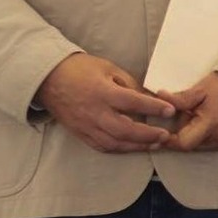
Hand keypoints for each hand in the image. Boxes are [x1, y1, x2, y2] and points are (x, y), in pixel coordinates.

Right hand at [35, 52, 175, 152]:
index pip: (132, 102)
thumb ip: (129, 84)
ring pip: (114, 142)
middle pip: (125, 129)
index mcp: (102, 92)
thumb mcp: (108, 68)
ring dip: (137, 146)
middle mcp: (94, 112)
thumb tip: (150, 98)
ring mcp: (86, 125)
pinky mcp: (80, 133)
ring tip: (155, 144)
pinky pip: (102, 146)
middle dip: (148, 135)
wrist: (47, 79)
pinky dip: (120, 148)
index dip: (153, 108)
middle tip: (165, 135)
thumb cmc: (79, 69)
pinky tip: (133, 146)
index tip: (171, 111)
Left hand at [157, 71, 217, 152]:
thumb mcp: (202, 88)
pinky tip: (215, 121)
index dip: (171, 140)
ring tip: (203, 116)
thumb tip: (160, 98)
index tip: (166, 133)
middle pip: (193, 145)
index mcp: (210, 123)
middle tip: (189, 115)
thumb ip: (180, 98)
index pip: (184, 143)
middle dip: (186, 133)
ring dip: (199, 134)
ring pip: (205, 145)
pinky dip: (211, 135)